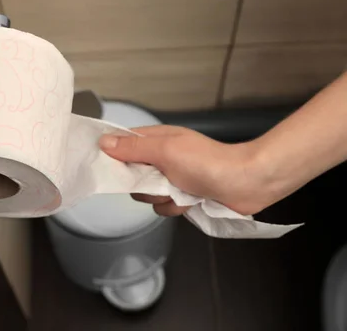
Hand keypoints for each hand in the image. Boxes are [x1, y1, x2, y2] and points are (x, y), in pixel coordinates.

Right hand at [99, 125, 282, 216]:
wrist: (245, 183)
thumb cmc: (205, 162)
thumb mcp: (165, 150)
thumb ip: (133, 149)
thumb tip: (102, 142)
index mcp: (156, 140)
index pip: (123, 145)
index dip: (114, 156)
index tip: (107, 167)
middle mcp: (161, 158)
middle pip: (132, 176)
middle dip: (143, 184)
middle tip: (158, 181)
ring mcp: (173, 179)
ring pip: (147, 195)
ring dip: (162, 198)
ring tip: (181, 192)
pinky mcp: (184, 197)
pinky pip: (164, 207)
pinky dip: (176, 207)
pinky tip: (190, 201)